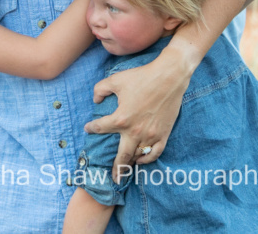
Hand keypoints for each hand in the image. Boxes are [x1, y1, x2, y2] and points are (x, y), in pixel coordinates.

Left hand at [84, 47, 190, 180]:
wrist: (169, 78)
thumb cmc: (142, 77)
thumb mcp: (115, 80)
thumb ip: (100, 89)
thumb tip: (95, 100)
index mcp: (121, 119)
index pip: (101, 128)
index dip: (92, 128)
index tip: (88, 128)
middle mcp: (135, 131)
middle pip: (122, 156)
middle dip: (116, 169)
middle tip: (112, 178)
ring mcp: (150, 135)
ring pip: (138, 156)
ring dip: (131, 163)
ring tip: (126, 170)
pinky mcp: (163, 134)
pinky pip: (154, 153)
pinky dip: (147, 160)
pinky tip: (141, 161)